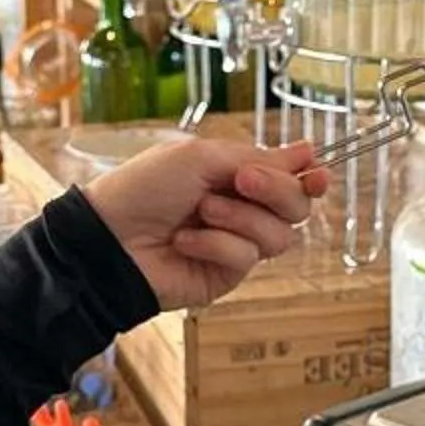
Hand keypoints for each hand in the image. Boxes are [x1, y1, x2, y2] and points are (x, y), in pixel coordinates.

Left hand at [84, 138, 329, 312]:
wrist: (110, 237)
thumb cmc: (145, 188)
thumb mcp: (202, 157)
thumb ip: (258, 158)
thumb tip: (307, 151)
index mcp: (238, 175)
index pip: (293, 177)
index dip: (310, 176)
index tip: (315, 173)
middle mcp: (243, 209)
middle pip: (297, 207)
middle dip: (275, 191)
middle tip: (242, 182)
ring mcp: (236, 244)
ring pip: (278, 235)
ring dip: (239, 218)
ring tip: (200, 213)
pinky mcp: (226, 274)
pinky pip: (246, 257)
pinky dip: (215, 244)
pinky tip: (184, 242)